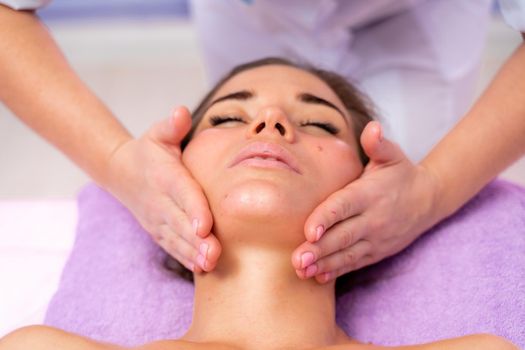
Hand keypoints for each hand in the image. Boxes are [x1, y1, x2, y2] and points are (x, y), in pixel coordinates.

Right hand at [104, 107, 220, 272]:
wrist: (122, 172)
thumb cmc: (149, 150)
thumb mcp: (158, 133)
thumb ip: (172, 125)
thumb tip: (181, 112)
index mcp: (165, 176)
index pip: (182, 194)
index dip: (193, 210)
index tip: (205, 226)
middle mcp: (160, 201)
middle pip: (181, 222)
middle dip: (197, 240)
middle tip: (215, 254)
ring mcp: (157, 219)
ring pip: (176, 239)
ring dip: (193, 253)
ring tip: (211, 265)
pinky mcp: (158, 230)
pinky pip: (172, 246)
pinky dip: (185, 257)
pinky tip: (202, 268)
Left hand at [292, 121, 439, 282]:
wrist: (428, 199)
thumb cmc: (400, 174)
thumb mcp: (392, 155)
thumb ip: (378, 144)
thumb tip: (373, 127)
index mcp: (369, 194)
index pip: (345, 206)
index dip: (327, 217)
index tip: (310, 230)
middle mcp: (373, 218)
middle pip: (343, 235)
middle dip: (320, 249)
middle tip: (297, 258)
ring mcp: (376, 238)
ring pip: (347, 254)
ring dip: (324, 264)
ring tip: (303, 271)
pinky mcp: (376, 251)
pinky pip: (355, 263)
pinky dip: (338, 271)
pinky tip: (319, 277)